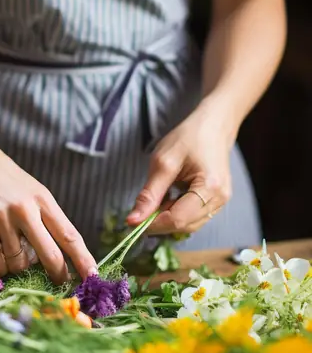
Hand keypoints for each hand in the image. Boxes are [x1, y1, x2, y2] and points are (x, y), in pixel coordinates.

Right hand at [0, 134, 97, 283]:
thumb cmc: (10, 184)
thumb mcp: (36, 194)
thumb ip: (49, 222)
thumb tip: (63, 261)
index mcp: (43, 200)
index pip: (69, 235)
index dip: (83, 259)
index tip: (93, 277)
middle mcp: (25, 209)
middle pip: (50, 255)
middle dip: (57, 274)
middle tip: (58, 280)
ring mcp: (1, 219)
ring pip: (19, 264)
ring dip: (19, 266)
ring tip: (13, 249)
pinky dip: (0, 268)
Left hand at [125, 103, 234, 236]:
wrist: (213, 126)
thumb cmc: (189, 137)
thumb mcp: (163, 162)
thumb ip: (149, 194)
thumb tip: (133, 220)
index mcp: (209, 188)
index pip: (178, 219)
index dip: (153, 224)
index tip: (132, 221)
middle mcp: (220, 200)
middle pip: (184, 226)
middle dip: (160, 223)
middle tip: (141, 209)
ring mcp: (221, 202)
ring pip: (189, 225)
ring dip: (168, 219)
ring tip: (156, 200)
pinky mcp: (217, 202)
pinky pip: (194, 217)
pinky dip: (177, 213)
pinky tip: (169, 199)